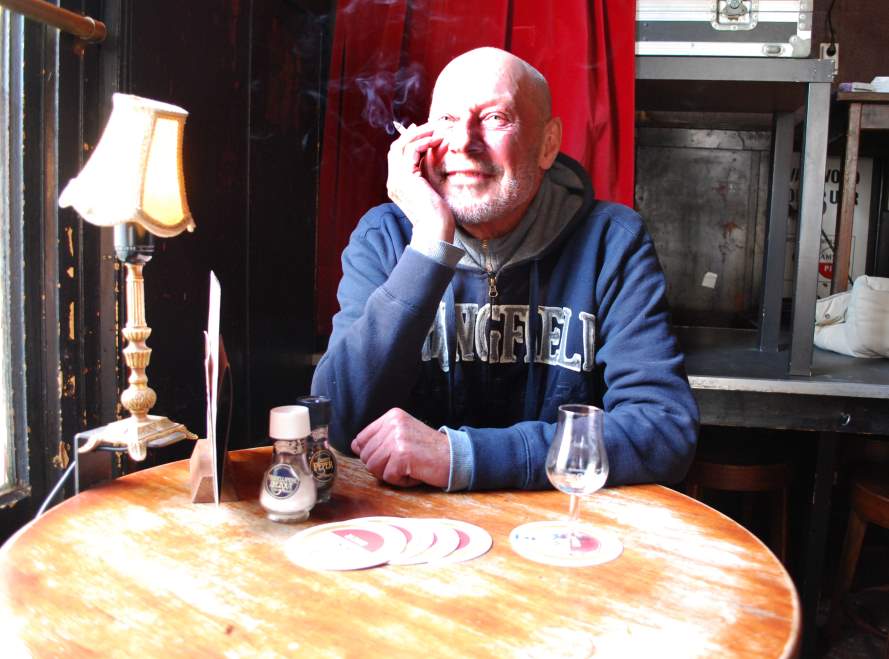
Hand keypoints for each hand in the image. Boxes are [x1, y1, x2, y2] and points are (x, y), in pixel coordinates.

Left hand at [351, 408, 450, 487]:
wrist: (455, 457)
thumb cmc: (429, 451)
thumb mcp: (403, 435)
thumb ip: (380, 439)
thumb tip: (355, 446)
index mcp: (392, 416)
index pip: (361, 439)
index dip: (372, 454)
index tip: (391, 456)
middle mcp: (393, 423)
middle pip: (366, 456)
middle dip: (383, 466)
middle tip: (405, 463)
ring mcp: (397, 438)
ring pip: (374, 467)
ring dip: (391, 474)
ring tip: (409, 467)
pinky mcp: (402, 455)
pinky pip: (388, 477)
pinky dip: (401, 481)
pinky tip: (415, 472)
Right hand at [386, 122, 454, 243]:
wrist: (435, 231)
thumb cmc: (438, 216)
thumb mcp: (432, 191)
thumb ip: (427, 176)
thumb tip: (434, 157)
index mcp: (398, 185)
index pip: (399, 155)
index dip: (411, 140)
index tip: (429, 132)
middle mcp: (393, 181)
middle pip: (397, 146)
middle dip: (415, 132)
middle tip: (435, 125)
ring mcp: (396, 180)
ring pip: (402, 144)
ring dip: (421, 133)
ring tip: (439, 129)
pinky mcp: (404, 178)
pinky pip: (411, 150)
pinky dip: (423, 142)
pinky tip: (437, 140)